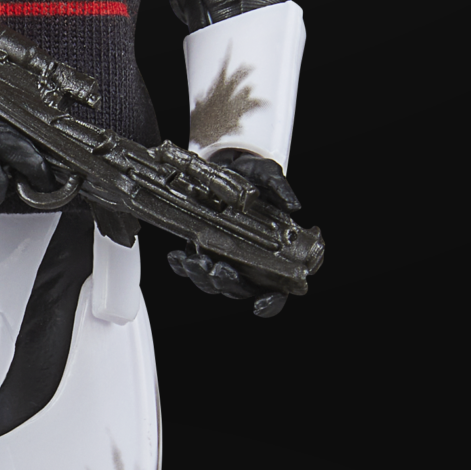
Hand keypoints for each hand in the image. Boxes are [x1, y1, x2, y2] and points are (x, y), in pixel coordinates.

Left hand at [166, 151, 301, 317]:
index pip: (276, 290)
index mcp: (274, 256)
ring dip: (202, 276)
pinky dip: (181, 266)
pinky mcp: (201, 249)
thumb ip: (281, 190)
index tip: (261, 304)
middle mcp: (248, 263)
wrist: (231, 165)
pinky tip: (177, 257)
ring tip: (195, 260)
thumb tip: (292, 205)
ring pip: (213, 281)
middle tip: (219, 270)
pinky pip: (189, 267)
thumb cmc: (256, 178)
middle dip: (227, 283)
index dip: (270, 302)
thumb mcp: (270, 176)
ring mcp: (224, 257)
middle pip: (239, 288)